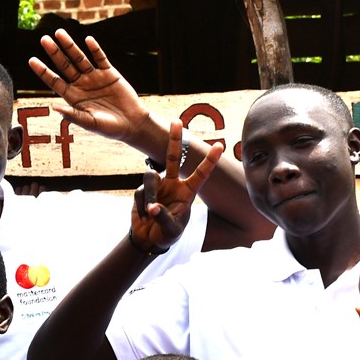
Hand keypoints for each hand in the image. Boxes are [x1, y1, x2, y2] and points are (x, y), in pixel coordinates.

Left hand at [28, 30, 149, 143]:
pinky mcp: (110, 73)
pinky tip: (88, 40)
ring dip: (70, 46)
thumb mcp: (89, 123)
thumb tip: (53, 107)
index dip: (43, 71)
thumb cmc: (109, 128)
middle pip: (64, 66)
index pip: (54, 81)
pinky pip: (101, 58)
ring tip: (60, 32)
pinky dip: (95, 49)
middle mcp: (81, 85)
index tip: (32, 60)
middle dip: (54, 53)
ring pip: (80, 58)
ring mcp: (95, 78)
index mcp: (73, 97)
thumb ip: (73, 115)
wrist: (132, 124)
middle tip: (43, 39)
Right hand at [130, 119, 223, 253]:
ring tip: (149, 213)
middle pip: (174, 158)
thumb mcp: (171, 230)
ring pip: (150, 178)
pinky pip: (140, 192)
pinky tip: (143, 215)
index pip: (201, 174)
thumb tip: (153, 207)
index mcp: (187, 192)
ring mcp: (157, 186)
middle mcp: (173, 184)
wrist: (148, 239)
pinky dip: (141, 205)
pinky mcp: (142, 191)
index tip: (219, 145)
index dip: (209, 160)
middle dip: (175, 140)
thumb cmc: (167, 235)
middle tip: (177, 121)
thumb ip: (164, 218)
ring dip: (150, 196)